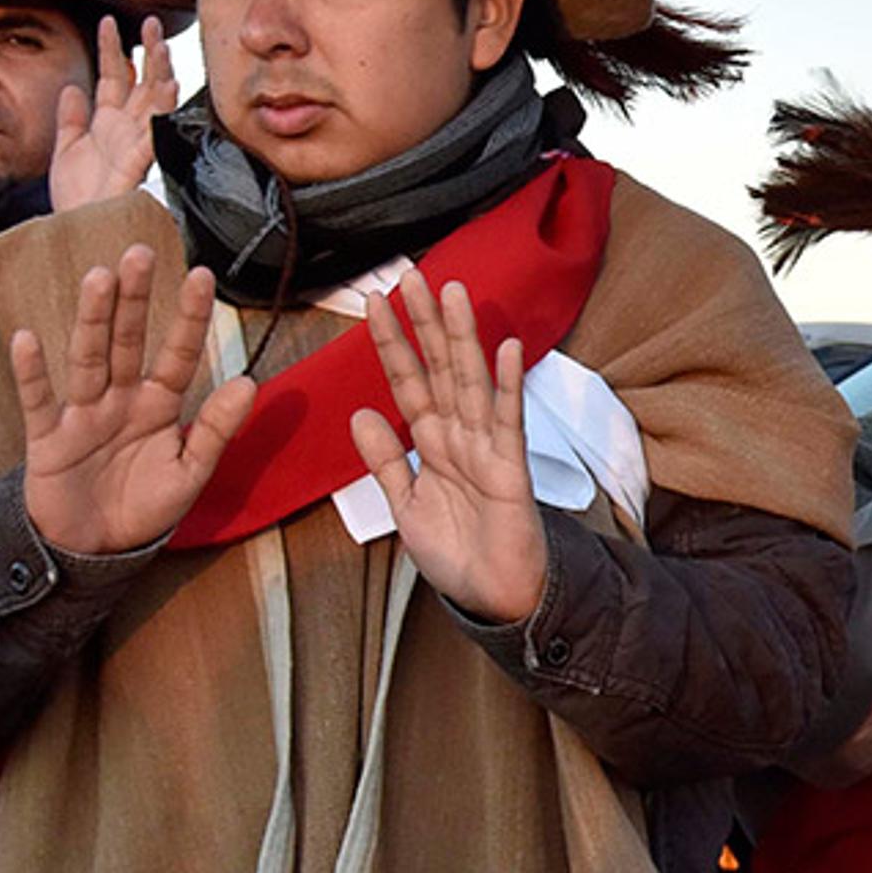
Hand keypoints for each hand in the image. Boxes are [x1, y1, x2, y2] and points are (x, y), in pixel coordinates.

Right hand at [15, 247, 257, 555]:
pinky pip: (39, 400)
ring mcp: (83, 414)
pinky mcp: (48, 437)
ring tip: (100, 279)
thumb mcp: (190, 472)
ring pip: (88, 358)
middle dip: (135, 299)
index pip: (178, 354)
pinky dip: (32, 373)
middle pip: (128, 341)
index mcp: (159, 405)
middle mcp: (120, 399)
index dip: (188, 318)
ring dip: (93, 320)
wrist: (94, 549)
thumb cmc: (143, 508)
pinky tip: (27, 339)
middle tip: (141, 253)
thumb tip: (249, 382)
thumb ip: (217, 429)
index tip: (201, 275)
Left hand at [48, 16, 176, 211]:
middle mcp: (125, 130)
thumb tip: (71, 88)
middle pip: (141, 81)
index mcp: (107, 125)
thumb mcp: (65, 150)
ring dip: (160, 72)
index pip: (114, 77)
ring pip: (154, 99)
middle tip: (150, 23)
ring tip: (161, 45)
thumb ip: (70, 118)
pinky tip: (169, 86)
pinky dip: (164, 108)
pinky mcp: (139, 161)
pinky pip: (155, 129)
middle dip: (146, 50)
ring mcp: (135, 143)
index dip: (112, 49)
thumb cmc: (76, 198)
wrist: (76, 228)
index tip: (108, 22)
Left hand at [352, 278, 547, 624]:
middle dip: (423, 323)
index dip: (390, 344)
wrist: (495, 596)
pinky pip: (507, 420)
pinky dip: (507, 385)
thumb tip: (360, 415)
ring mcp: (486, 448)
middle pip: (438, 369)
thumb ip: (386, 461)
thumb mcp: (405, 506)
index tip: (374, 304)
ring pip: (470, 382)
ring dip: (462, 337)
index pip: (407, 383)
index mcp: (431, 444)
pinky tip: (505, 348)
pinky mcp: (511, 468)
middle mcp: (459, 437)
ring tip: (453, 293)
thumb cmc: (457, 555)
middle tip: (410, 276)